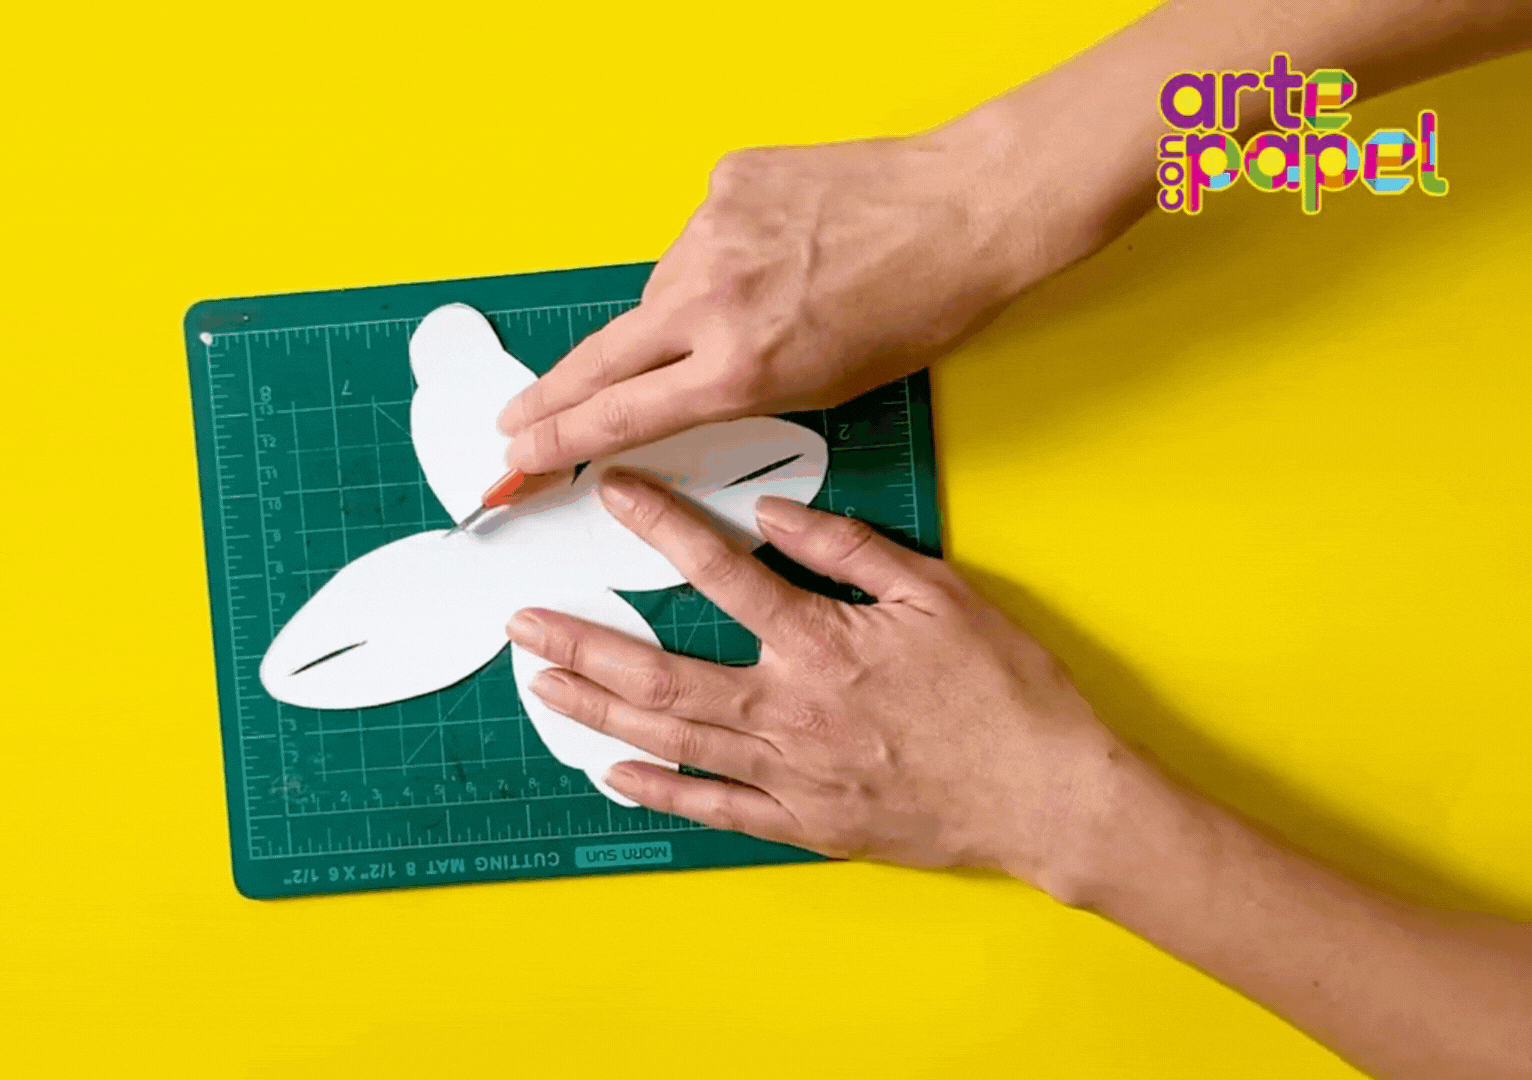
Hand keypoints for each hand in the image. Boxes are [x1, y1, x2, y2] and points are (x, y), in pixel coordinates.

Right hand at [496, 125, 1052, 472]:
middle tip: (517, 420)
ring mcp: (713, 231)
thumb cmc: (920, 308)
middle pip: (599, 359)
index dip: (557, 445)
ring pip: (662, 291)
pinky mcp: (726, 179)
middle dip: (551, 398)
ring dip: (684, 310)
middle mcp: (711, 299)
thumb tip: (672, 385)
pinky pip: (701, 235)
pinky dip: (726, 252)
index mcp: (739, 368)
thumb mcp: (824, 386)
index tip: (517, 458)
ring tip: (763, 304)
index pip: (616, 418)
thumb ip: (734, 390)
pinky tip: (781, 250)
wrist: (966, 209)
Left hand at [502, 470, 1124, 893]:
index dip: (659, 527)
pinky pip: (713, 809)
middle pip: (659, 673)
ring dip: (598, 712)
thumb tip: (777, 513)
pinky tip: (614, 774)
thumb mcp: (937, 595)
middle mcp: (786, 709)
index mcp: (819, 643)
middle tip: (523, 623)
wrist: (1047, 795)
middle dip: (583, 643)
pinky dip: (659, 793)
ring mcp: (788, 774)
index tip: (613, 494)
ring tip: (543, 686)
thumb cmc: (1003, 691)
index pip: (717, 573)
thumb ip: (850, 550)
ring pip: (670, 741)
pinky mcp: (802, 822)